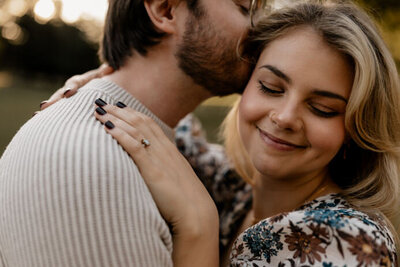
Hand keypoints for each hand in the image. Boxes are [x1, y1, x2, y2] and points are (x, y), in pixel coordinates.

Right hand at [39, 64, 113, 110]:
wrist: (96, 84)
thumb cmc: (101, 82)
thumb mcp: (103, 77)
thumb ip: (104, 73)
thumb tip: (110, 67)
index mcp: (80, 81)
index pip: (75, 83)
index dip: (71, 87)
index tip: (68, 93)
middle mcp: (69, 88)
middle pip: (60, 94)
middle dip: (53, 100)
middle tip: (44, 106)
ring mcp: (65, 97)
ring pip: (55, 102)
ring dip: (47, 108)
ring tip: (37, 115)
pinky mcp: (64, 105)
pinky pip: (56, 109)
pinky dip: (47, 115)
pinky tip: (37, 120)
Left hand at [93, 100, 218, 266]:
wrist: (195, 212)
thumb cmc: (184, 201)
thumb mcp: (175, 179)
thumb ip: (163, 170)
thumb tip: (153, 170)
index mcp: (169, 150)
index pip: (149, 124)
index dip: (133, 113)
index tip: (119, 106)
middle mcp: (163, 149)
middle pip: (139, 122)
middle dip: (119, 111)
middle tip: (102, 103)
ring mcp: (158, 157)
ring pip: (134, 129)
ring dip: (115, 118)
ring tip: (98, 111)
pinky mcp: (151, 169)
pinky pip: (133, 145)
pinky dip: (119, 134)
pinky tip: (107, 127)